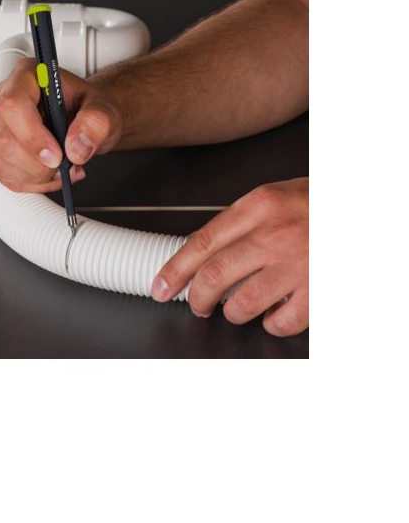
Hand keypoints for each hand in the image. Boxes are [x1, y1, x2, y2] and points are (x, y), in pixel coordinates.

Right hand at [0, 58, 123, 192]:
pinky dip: (31, 183)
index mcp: (27, 77)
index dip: (32, 136)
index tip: (56, 156)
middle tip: (65, 164)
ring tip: (62, 169)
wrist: (86, 120)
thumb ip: (96, 122)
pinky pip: (4, 176)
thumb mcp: (104, 109)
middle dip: (37, 164)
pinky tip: (50, 175)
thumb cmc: (88, 107)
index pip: (13, 104)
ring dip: (36, 177)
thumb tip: (77, 147)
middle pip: (3, 140)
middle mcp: (5, 98)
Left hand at [151, 178, 308, 335]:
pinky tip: (272, 316)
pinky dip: (270, 325)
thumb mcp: (275, 197)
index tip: (161, 287)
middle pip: (214, 277)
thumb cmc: (319, 203)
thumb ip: (240, 221)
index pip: (201, 243)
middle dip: (197, 298)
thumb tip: (203, 252)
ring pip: (242, 305)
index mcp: (258, 206)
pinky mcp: (320, 291)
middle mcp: (275, 235)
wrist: (362, 208)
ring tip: (235, 310)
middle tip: (196, 304)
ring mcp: (298, 265)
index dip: (174, 271)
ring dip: (232, 314)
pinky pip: (281, 323)